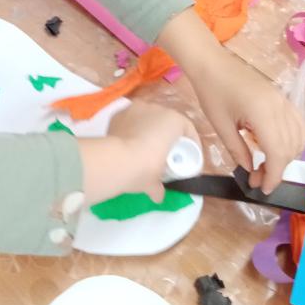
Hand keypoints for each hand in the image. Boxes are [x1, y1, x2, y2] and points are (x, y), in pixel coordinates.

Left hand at [79, 102, 198, 204]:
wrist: (116, 160)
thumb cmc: (145, 168)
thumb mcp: (155, 182)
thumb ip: (159, 187)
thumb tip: (157, 195)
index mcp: (173, 121)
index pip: (187, 128)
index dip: (189, 143)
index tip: (187, 156)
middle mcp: (155, 109)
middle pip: (165, 121)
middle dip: (166, 135)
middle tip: (164, 152)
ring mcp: (134, 108)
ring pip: (146, 118)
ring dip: (147, 130)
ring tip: (143, 147)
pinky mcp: (118, 113)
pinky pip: (129, 120)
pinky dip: (130, 129)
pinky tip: (127, 142)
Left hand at [157, 9, 304, 193]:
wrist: (212, 63)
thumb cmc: (211, 92)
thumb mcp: (220, 126)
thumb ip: (238, 150)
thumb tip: (251, 171)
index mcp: (262, 113)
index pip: (278, 153)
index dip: (273, 175)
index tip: (264, 189)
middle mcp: (279, 107)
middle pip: (290, 148)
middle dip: (276, 168)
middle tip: (257, 178)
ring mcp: (284, 100)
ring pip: (298, 138)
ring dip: (286, 156)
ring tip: (265, 164)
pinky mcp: (283, 98)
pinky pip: (298, 124)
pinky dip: (293, 140)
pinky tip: (276, 147)